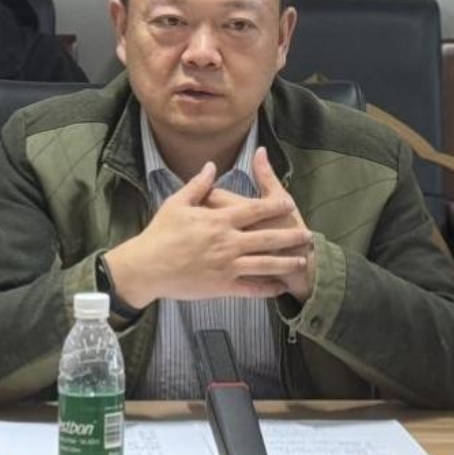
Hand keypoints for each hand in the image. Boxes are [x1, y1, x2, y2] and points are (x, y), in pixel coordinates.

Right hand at [105, 161, 313, 304]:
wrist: (146, 268)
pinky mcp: (222, 286)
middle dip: (290, 236)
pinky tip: (279, 287)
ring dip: (285, 263)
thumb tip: (211, 166)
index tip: (290, 204)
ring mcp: (227, 266)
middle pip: (267, 237)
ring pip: (264, 264)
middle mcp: (228, 242)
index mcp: (219, 220)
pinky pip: (249, 288)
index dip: (274, 206)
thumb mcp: (176, 204)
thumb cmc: (159, 234)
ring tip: (300, 261)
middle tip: (307, 234)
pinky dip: (266, 288)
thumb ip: (197, 185)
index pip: (254, 210)